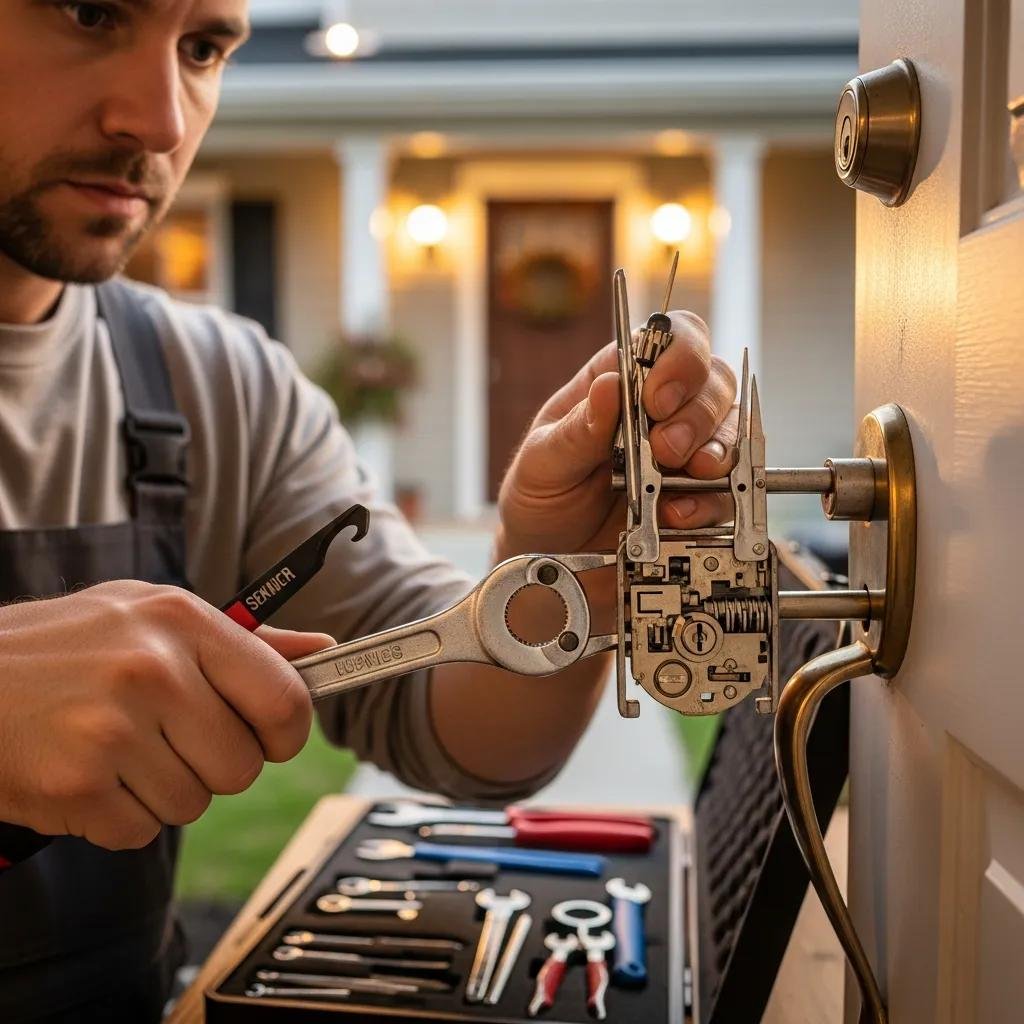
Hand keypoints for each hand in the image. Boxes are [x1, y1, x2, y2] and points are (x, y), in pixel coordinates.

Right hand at [0, 582, 331, 850]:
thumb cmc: (69, 647)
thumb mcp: (154, 617)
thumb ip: (246, 643)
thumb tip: (323, 651)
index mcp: (182, 622)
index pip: (284, 699)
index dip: (287, 732)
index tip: (269, 736)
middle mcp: (153, 670)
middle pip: (243, 766)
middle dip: (214, 765)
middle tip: (169, 737)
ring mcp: (112, 729)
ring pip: (194, 804)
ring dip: (163, 790)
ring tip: (118, 748)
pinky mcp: (75, 786)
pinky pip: (141, 833)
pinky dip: (119, 816)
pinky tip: (89, 774)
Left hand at [496, 311, 737, 560]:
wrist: (548, 563)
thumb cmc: (541, 499)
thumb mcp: (542, 463)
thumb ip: (576, 431)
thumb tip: (609, 385)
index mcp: (620, 383)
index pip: (669, 339)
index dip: (678, 357)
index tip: (658, 398)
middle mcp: (661, 411)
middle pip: (713, 380)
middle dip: (697, 413)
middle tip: (665, 448)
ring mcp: (687, 453)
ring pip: (732, 429)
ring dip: (714, 450)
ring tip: (681, 475)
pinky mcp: (699, 498)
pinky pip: (728, 490)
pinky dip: (709, 500)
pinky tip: (676, 513)